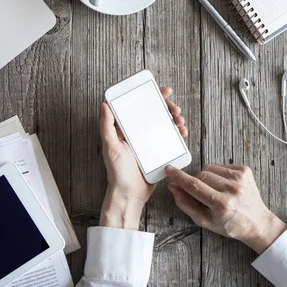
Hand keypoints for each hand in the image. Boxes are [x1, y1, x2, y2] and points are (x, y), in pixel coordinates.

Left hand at [99, 87, 187, 229]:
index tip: (162, 91)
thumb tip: (103, 104)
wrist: (130, 195)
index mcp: (126, 129)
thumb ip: (106, 126)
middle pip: (155, 113)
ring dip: (175, 119)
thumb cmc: (117, 173)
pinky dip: (178, 134)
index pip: (139, 106)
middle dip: (168, 107)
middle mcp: (138, 133)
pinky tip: (182, 133)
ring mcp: (150, 143)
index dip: (151, 96)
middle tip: (175, 110)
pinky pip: (171, 139)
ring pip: (165, 124)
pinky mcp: (159, 153)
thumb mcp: (110, 147)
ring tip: (180, 122)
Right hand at [166, 165, 286, 253]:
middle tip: (203, 194)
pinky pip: (221, 166)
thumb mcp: (204, 221)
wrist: (257, 223)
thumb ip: (185, 203)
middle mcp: (232, 189)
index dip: (179, 177)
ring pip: (209, 168)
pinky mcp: (245, 170)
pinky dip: (218, 174)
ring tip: (216, 190)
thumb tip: (173, 186)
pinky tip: (225, 186)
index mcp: (221, 204)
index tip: (169, 170)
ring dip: (207, 177)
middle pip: (201, 175)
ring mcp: (240, 178)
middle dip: (196, 182)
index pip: (194, 185)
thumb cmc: (230, 224)